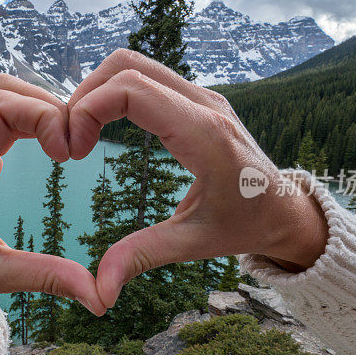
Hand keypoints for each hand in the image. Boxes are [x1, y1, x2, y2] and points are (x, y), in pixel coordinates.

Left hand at [0, 74, 105, 314]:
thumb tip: (99, 296)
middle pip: (1, 91)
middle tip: (74, 142)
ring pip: (0, 94)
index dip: (41, 116)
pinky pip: (1, 111)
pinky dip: (30, 115)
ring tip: (66, 140)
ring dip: (39, 106)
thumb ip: (48, 278)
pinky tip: (51, 141)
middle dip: (45, 105)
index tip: (66, 153)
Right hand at [68, 49, 328, 308]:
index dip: (87, 110)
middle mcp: (204, 104)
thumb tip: (98, 291)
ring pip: (134, 63)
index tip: (72, 152)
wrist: (286, 210)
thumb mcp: (194, 243)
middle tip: (69, 141)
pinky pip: (147, 76)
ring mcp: (202, 95)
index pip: (131, 90)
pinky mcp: (197, 99)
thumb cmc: (247, 225)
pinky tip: (102, 128)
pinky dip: (114, 92)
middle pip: (125, 65)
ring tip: (80, 133)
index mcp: (205, 135)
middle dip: (84, 96)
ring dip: (97, 91)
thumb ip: (143, 257)